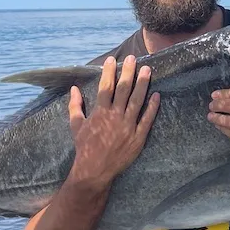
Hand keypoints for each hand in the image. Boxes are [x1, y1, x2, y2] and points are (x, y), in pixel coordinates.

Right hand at [68, 55, 159, 187]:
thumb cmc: (84, 148)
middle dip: (128, 72)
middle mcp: (114, 116)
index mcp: (100, 112)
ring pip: (137, 100)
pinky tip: (157, 95)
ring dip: (143, 84)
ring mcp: (128, 126)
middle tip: (133, 58)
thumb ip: (75, 106)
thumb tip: (73, 88)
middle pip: (123, 89)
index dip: (109, 72)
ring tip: (147, 70)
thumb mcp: (76, 126)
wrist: (94, 171)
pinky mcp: (138, 137)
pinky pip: (147, 119)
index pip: (105, 87)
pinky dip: (152, 107)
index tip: (112, 60)